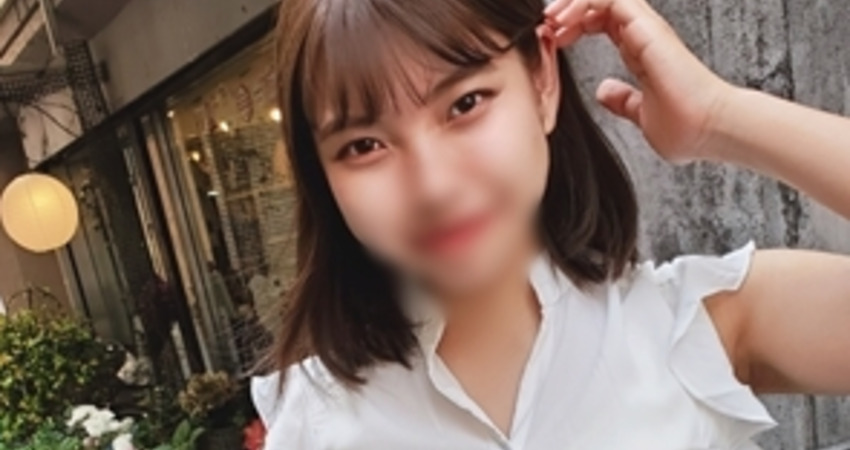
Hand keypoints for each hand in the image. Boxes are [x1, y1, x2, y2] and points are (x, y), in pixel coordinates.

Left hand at [543, 0, 733, 162]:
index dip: (573, 25)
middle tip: (544, 25)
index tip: (551, 42)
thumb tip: (604, 92)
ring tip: (550, 19)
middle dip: (566, 9)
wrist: (709, 131)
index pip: (601, 21)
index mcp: (640, 50)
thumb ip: (623, 101)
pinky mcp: (646, 28)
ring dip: (571, 3)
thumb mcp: (641, 115)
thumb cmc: (687, 128)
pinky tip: (563, 21)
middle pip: (598, 3)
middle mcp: (643, 34)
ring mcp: (646, 29)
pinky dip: (581, 3)